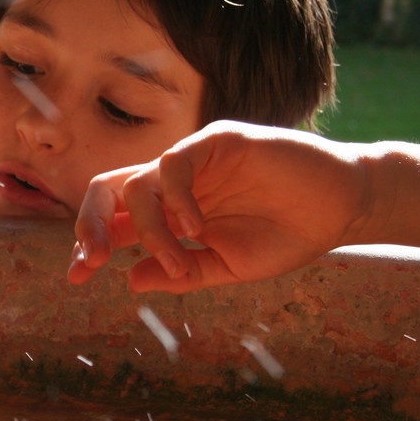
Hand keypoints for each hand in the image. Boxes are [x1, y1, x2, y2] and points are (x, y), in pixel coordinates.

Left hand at [68, 121, 369, 292]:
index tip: (77, 276)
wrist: (341, 208)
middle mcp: (172, 183)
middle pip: (106, 190)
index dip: (89, 243)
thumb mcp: (227, 265)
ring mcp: (192, 160)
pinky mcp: (218, 140)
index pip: (112, 220)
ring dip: (148, 229)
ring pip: (138, 183)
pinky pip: (175, 163)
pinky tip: (195, 228)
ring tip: (177, 260)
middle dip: (88, 224)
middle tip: (91, 261)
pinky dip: (176, 199)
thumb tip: (130, 281)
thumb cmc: (286, 234)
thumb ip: (181, 272)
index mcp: (168, 212)